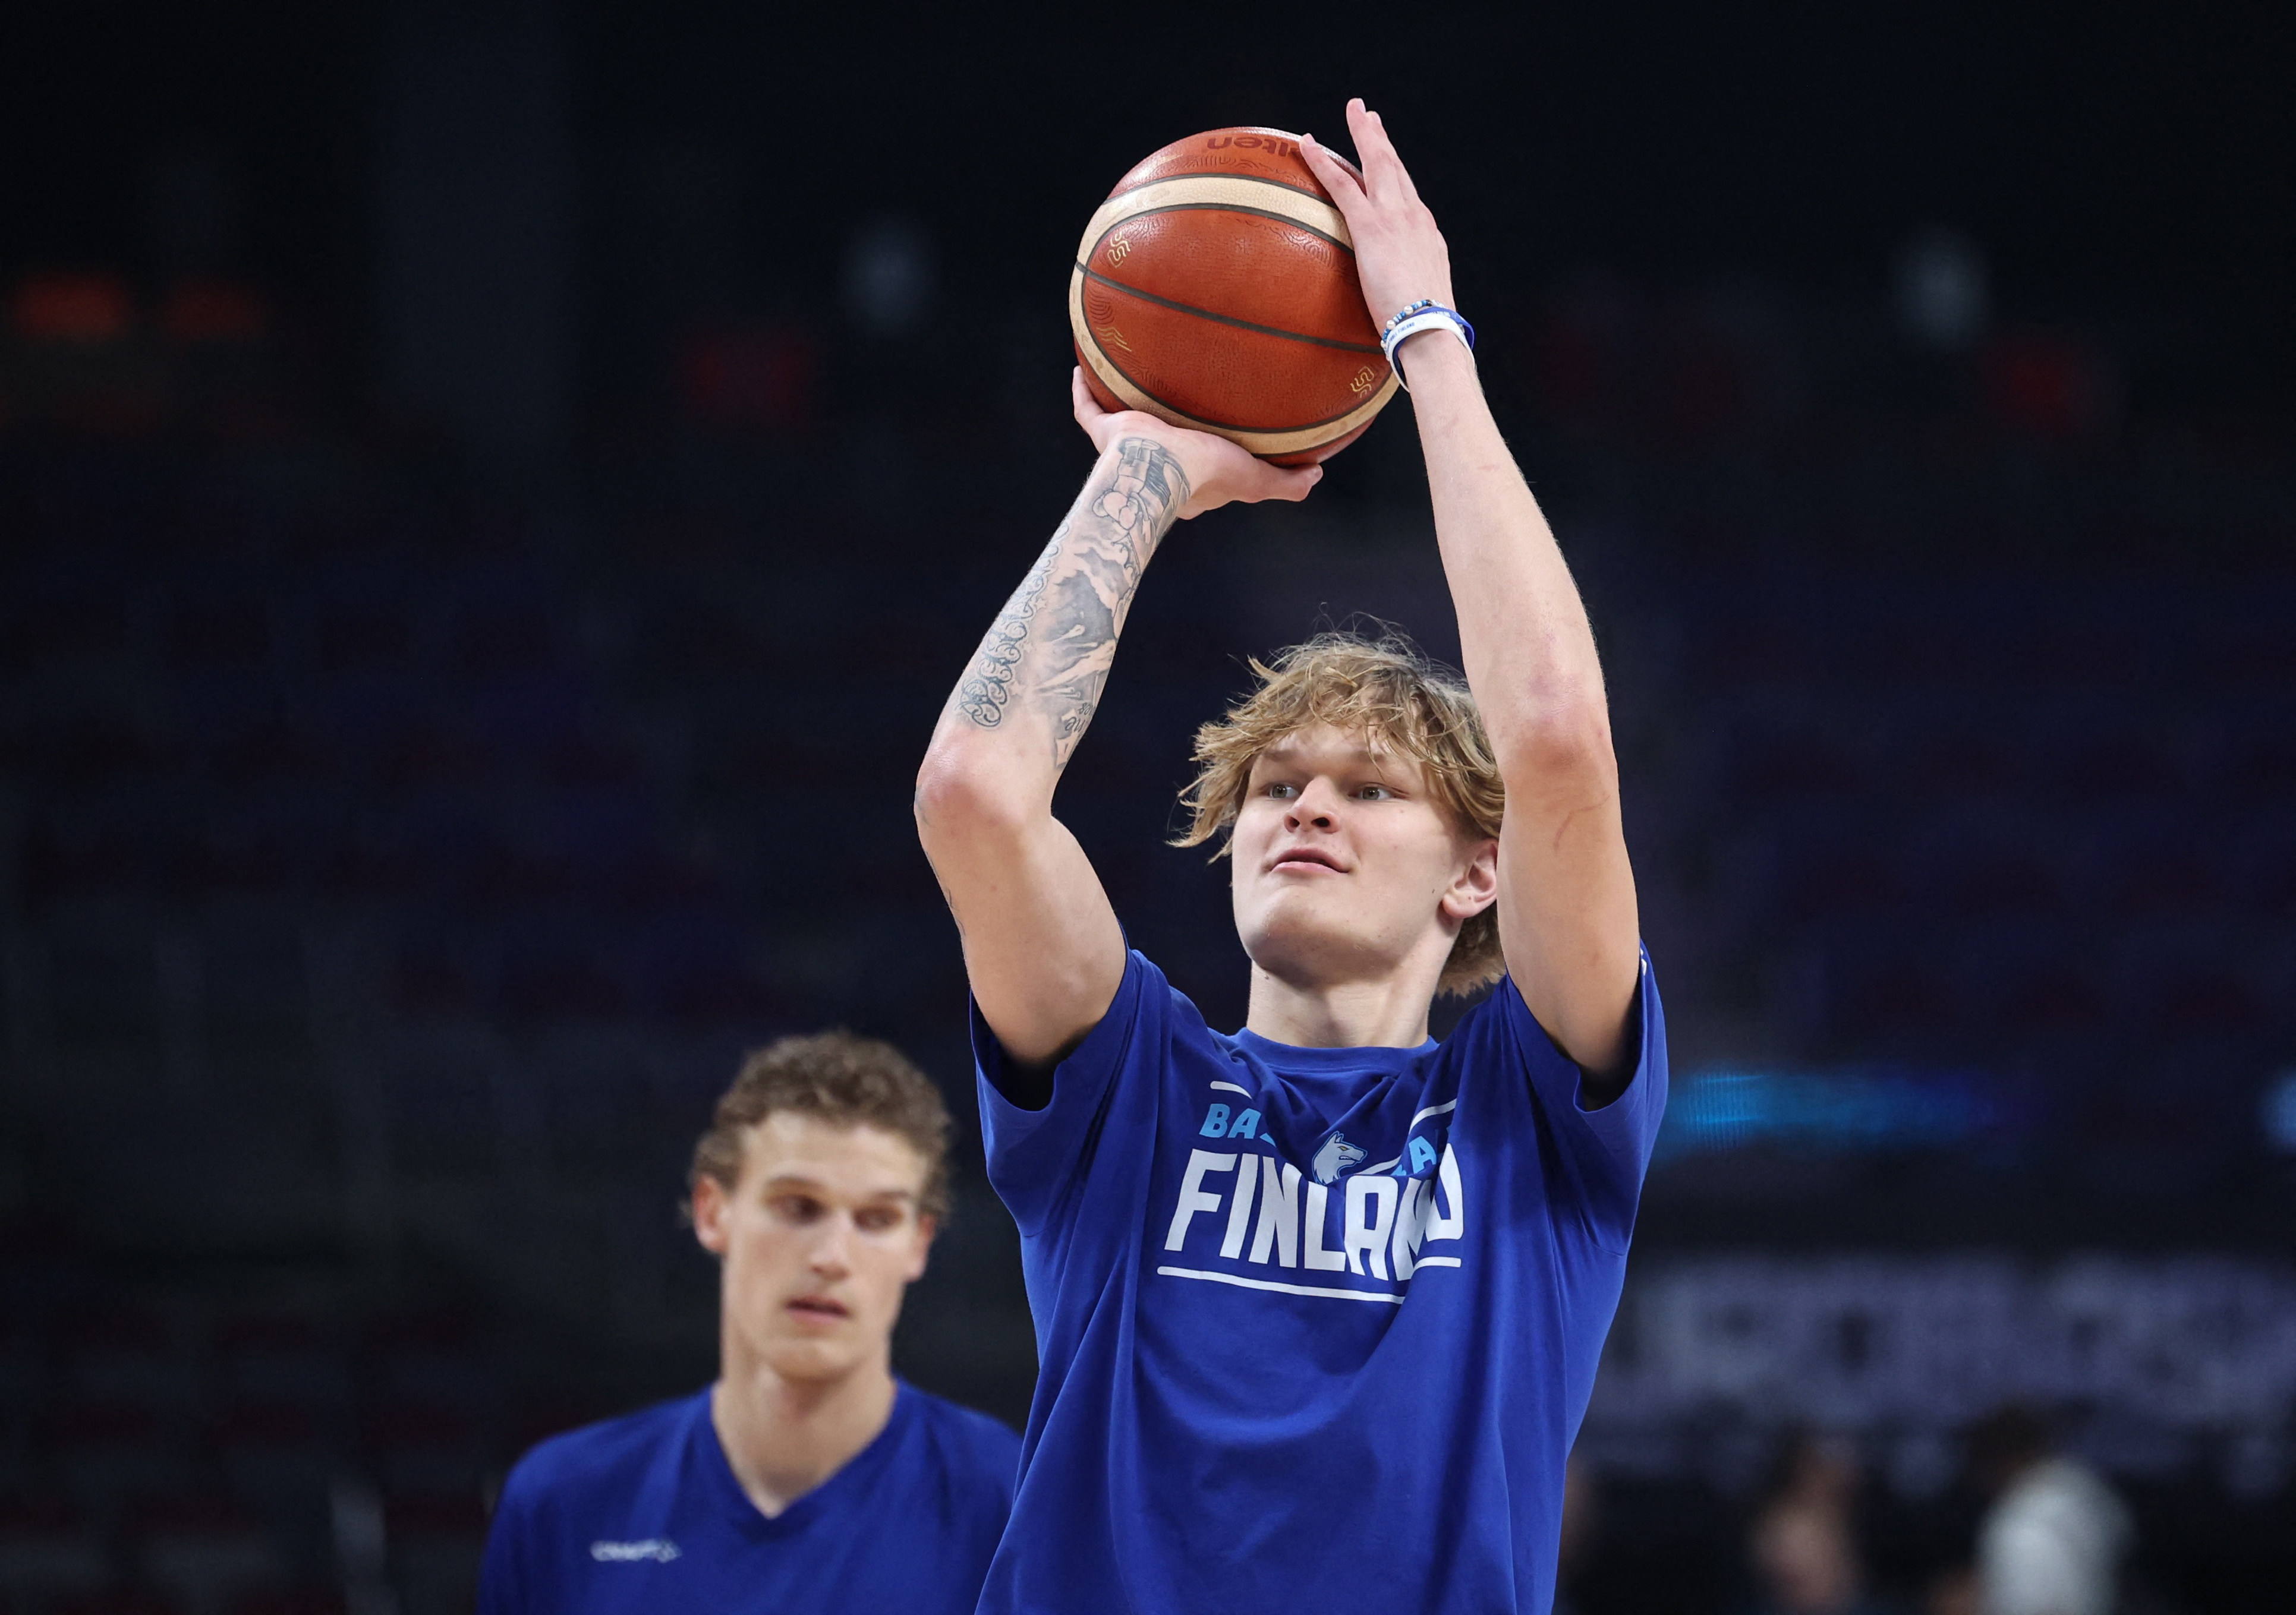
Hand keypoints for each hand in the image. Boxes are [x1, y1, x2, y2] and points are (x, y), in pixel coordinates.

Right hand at [1071, 368, 1321, 518]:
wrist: (1160, 466)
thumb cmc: (1206, 475)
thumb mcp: (1256, 481)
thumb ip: (1285, 484)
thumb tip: (1315, 476)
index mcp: (1187, 486)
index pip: (1198, 477)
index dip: (1207, 465)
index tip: (1216, 445)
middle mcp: (1154, 468)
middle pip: (1159, 449)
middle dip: (1164, 434)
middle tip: (1175, 406)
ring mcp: (1126, 451)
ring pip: (1120, 430)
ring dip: (1122, 410)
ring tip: (1132, 381)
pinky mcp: (1107, 432)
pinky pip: (1088, 410)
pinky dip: (1084, 391)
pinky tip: (1083, 369)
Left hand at [1300, 100, 1456, 355]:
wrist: (1431, 331)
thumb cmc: (1424, 331)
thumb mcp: (1417, 303)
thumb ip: (1403, 292)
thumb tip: (1391, 308)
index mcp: (1426, 233)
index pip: (1406, 193)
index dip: (1395, 171)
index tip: (1386, 153)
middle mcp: (1414, 216)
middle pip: (1394, 167)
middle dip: (1380, 138)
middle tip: (1367, 114)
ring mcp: (1394, 217)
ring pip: (1374, 163)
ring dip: (1361, 134)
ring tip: (1352, 111)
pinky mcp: (1371, 227)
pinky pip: (1342, 185)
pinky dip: (1323, 162)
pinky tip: (1308, 144)